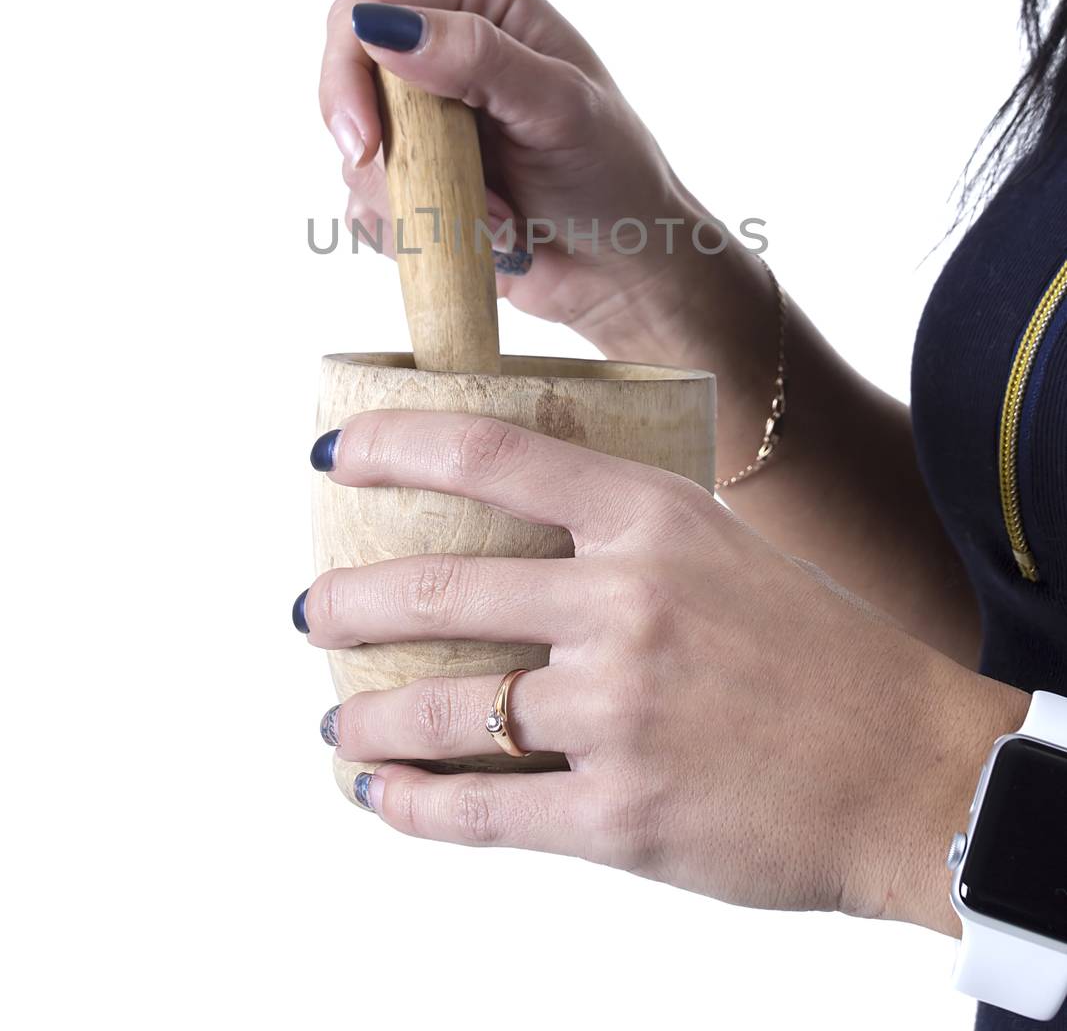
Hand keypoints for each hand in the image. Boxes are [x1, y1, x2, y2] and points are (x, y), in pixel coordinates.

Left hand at [298, 409, 1027, 926]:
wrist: (908, 768)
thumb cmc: (809, 651)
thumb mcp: (718, 548)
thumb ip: (615, 537)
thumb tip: (499, 543)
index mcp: (650, 517)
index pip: (489, 455)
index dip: (392, 444)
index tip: (331, 453)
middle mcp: (625, 603)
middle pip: (437, 589)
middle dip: (348, 604)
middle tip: (314, 613)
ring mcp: (619, 712)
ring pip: (442, 710)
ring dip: (365, 716)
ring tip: (336, 719)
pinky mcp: (621, 816)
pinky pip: (481, 811)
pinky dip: (412, 805)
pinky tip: (381, 793)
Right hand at [318, 0, 721, 358]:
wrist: (626, 267)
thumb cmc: (613, 177)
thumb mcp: (560, 108)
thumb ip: (479, 59)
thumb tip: (386, 28)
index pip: (362, 13)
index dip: (346, 77)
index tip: (366, 147)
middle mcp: (443, 44)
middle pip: (345, 87)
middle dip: (388, 157)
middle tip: (442, 200)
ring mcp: (426, 114)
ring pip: (354, 158)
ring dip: (417, 203)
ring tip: (496, 220)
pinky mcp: (416, 173)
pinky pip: (367, 205)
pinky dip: (413, 231)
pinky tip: (475, 237)